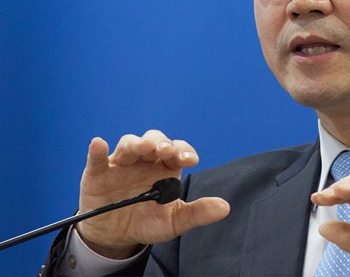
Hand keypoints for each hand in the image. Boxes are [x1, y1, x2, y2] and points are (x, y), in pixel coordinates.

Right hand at [75, 130, 229, 258]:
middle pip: (155, 140)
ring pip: (130, 144)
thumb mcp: (173, 221)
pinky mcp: (98, 173)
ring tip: (145, 147)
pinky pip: (97, 158)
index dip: (184, 151)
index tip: (190, 160)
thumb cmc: (147, 221)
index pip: (178, 151)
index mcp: (165, 167)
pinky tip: (99, 144)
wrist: (116, 236)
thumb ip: (197, 213)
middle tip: (166, 151)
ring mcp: (121, 163)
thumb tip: (224, 208)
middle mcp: (145, 160)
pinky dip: (97, 150)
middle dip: (162, 142)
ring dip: (137, 143)